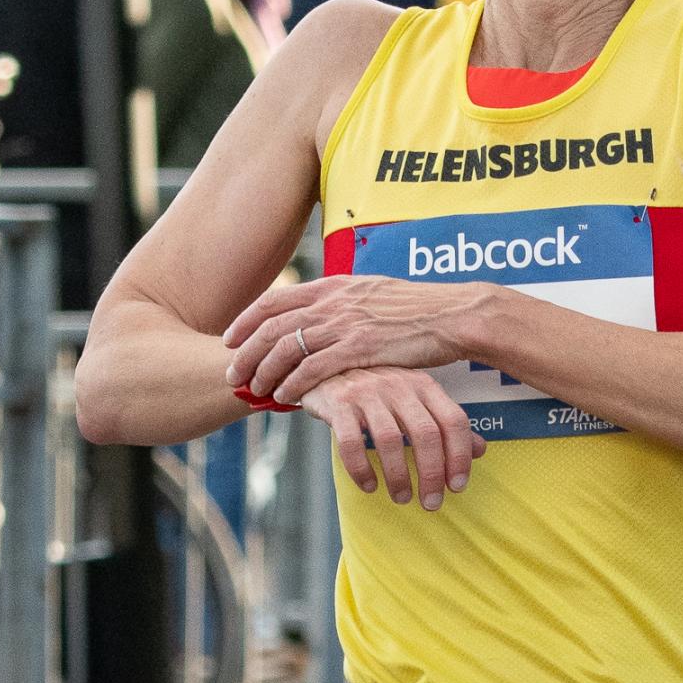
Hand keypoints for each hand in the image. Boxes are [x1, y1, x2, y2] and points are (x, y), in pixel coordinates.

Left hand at [223, 272, 488, 403]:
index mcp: (334, 286)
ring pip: (287, 348)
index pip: (275, 299)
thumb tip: (325, 313)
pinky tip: (284, 397)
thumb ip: (344, 302)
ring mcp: (346, 323)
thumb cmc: (419, 309)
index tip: (229, 339)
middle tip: (232, 374)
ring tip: (254, 390)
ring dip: (264, 371)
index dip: (246, 320)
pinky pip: (314, 368)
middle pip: (272, 325)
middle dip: (245, 352)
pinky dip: (293, 383)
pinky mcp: (360, 347)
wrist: (452, 314)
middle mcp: (333, 301)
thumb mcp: (373, 294)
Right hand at [285, 365, 484, 510]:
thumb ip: (444, 423)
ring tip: (402, 498)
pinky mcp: (338, 403)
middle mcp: (398, 385)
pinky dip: (361, 469)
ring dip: (398, 476)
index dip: (459, 457)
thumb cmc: (376, 390)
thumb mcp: (414, 400)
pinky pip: (350, 442)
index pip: (453, 421)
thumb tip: (480, 450)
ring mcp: (367, 393)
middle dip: (431, 474)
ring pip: (390, 440)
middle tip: (431, 503)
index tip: (457, 486)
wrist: (324, 365)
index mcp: (423, 384)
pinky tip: (368, 485)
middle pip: (425, 433)